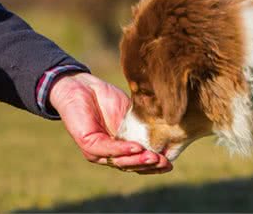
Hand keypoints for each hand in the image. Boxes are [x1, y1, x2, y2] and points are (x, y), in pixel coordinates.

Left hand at [49, 72, 172, 173]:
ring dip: (138, 160)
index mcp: (120, 149)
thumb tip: (167, 133)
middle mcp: (108, 155)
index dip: (153, 166)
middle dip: (149, 166)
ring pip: (120, 161)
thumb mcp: (131, 115)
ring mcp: (97, 152)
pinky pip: (107, 149)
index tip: (170, 164)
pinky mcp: (87, 143)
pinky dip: (122, 149)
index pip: (138, 163)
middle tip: (165, 163)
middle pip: (131, 166)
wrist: (82, 86)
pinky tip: (136, 148)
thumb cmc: (105, 99)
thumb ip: (143, 126)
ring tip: (154, 157)